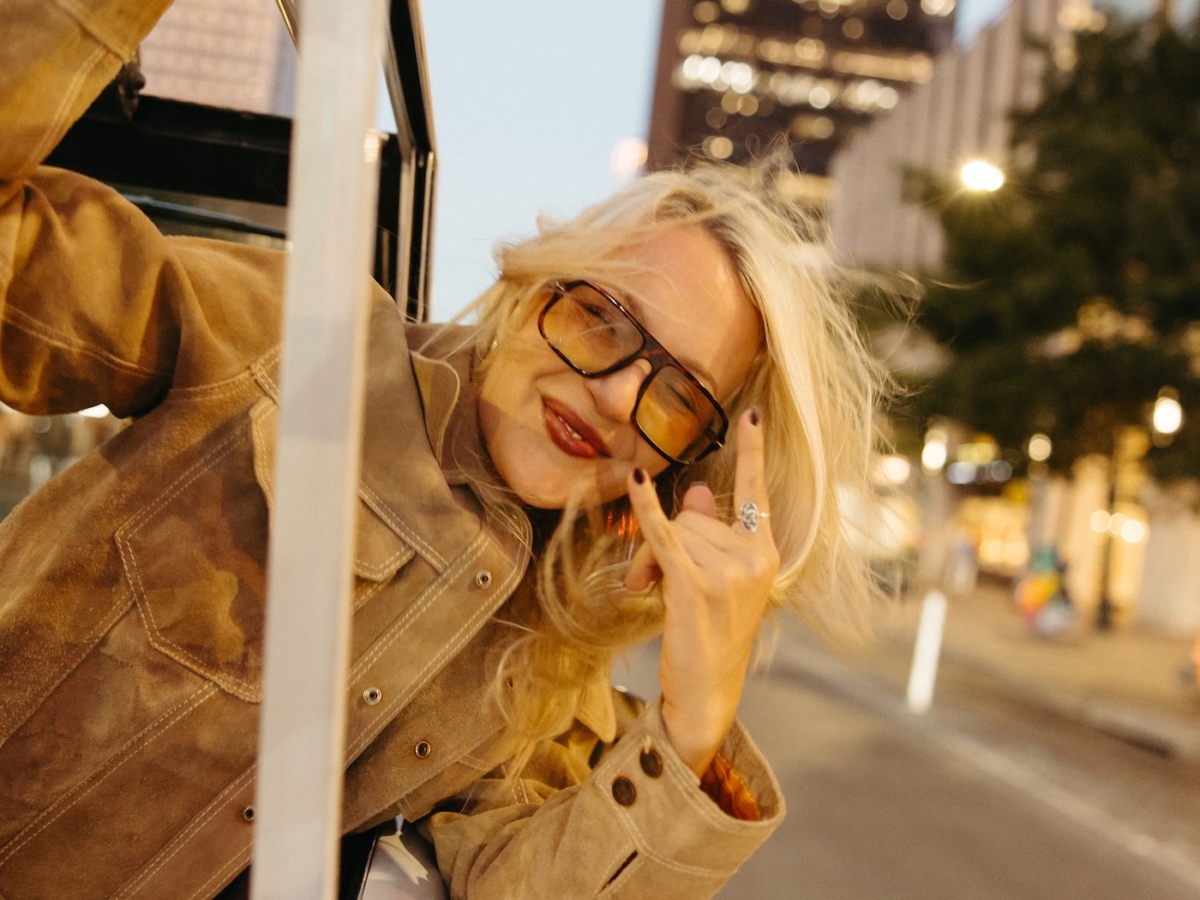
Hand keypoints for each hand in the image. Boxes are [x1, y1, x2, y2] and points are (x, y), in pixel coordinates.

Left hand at [624, 409, 779, 775]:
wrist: (708, 692)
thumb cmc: (710, 635)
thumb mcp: (718, 581)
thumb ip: (709, 533)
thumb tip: (697, 490)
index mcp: (765, 554)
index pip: (756, 493)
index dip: (753, 452)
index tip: (754, 415)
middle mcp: (752, 558)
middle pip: (692, 514)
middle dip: (665, 539)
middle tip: (649, 579)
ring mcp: (728, 572)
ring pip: (672, 530)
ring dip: (649, 556)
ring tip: (648, 590)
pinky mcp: (695, 585)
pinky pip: (663, 536)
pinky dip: (644, 510)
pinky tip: (633, 482)